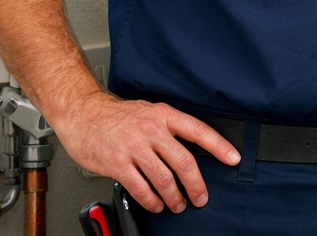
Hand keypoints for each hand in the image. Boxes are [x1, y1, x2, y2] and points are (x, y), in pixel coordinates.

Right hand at [55, 91, 239, 212]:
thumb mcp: (149, 112)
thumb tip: (191, 149)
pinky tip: (156, 204)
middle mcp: (151, 129)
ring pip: (163, 178)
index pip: (198, 130)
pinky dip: (151, 200)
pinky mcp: (117, 162)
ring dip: (174, 196)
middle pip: (183, 161)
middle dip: (196, 183)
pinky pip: (140, 187)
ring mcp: (134, 146)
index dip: (219, 146)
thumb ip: (168, 128)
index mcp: (164, 115)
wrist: (82, 114)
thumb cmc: (116, 116)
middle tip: (201, 196)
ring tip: (177, 204)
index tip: (233, 158)